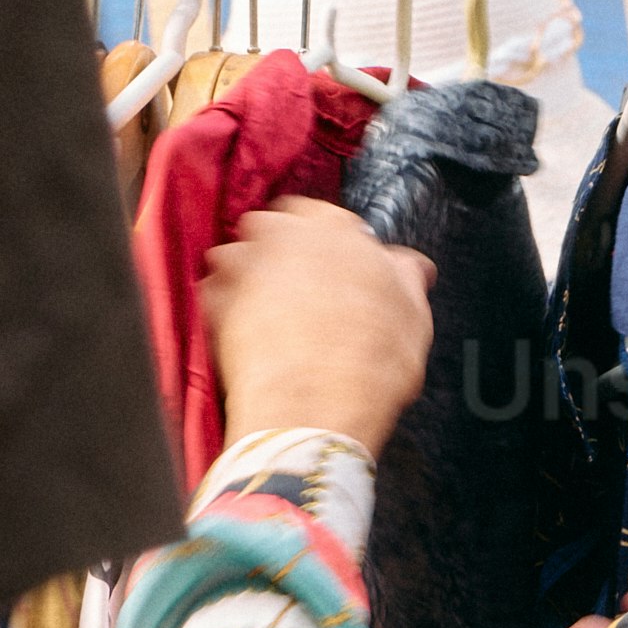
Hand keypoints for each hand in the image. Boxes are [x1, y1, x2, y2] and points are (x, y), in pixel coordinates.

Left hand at [202, 197, 431, 462]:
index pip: (325, 215)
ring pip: (239, 253)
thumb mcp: (413, 316)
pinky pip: (214, 291)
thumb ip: (407, 278)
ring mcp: (244, 267)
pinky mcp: (215, 303)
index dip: (331, 244)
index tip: (337, 267)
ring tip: (271, 310)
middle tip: (303, 288)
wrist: (314, 412)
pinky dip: (224, 304)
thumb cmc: (366, 367)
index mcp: (336, 229)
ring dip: (249, 272)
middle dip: (282, 249)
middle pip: (276, 227)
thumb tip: (411, 268)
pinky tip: (247, 332)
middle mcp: (285, 236)